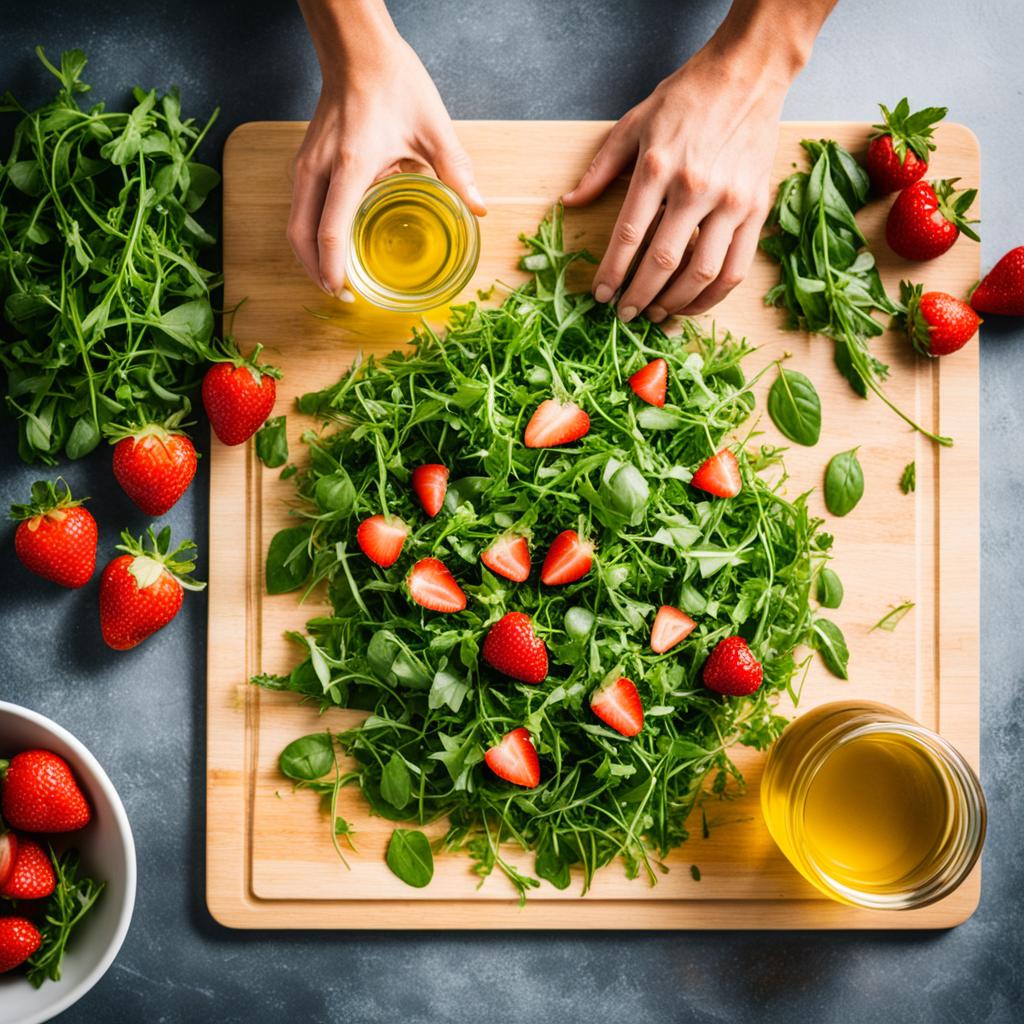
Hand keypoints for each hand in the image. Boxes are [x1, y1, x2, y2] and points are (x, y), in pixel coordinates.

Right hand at [289, 7, 485, 297]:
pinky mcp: (303, 160)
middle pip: (300, 236)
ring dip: (308, 256)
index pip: (330, 230)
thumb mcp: (433, 128)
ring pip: (294, 223)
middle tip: (341, 295)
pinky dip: (308, 234)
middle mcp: (318, 168)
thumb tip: (479, 208)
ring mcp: (306, 164)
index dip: (334, 268)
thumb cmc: (394, 84)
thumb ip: (456, 171)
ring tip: (332, 278)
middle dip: (316, 273)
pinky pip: (298, 207)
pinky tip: (330, 245)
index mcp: (351, 165)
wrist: (358, 50)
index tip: (345, 292)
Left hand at [564, 1, 828, 321]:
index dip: (612, 273)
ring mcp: (730, 201)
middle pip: (662, 262)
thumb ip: (600, 168)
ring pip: (701, 273)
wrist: (747, 75)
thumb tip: (570, 203)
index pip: (629, 235)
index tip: (601, 297)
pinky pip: (735, 267)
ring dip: (675, 303)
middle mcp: (694, 188)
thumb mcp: (633, 123)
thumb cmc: (686, 98)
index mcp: (657, 167)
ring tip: (656, 314)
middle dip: (639, 297)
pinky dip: (713, 296)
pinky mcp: (757, 209)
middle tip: (625, 315)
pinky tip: (692, 304)